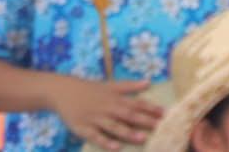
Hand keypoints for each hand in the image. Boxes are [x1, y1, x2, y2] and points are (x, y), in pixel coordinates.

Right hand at [47, 75, 162, 148]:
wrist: (62, 91)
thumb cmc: (89, 89)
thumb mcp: (109, 85)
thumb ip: (129, 86)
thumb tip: (148, 82)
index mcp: (114, 97)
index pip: (136, 103)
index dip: (151, 108)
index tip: (165, 113)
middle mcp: (106, 107)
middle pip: (128, 115)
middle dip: (144, 121)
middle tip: (160, 127)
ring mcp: (94, 118)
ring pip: (113, 126)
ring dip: (128, 133)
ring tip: (142, 138)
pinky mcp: (83, 128)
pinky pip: (95, 136)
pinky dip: (105, 141)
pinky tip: (115, 147)